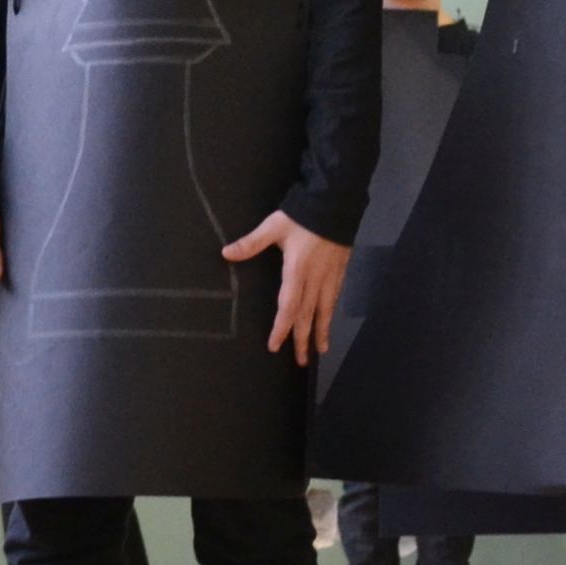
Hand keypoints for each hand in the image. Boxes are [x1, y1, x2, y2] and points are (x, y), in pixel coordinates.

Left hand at [225, 213, 352, 365]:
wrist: (335, 203)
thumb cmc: (302, 215)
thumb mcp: (274, 226)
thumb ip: (252, 243)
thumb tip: (226, 253)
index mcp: (297, 271)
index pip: (288, 307)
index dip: (282, 328)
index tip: (275, 345)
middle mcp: (315, 279)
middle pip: (308, 315)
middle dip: (303, 339)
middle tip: (301, 361)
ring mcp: (329, 277)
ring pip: (325, 310)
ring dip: (321, 331)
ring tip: (320, 350)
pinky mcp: (339, 271)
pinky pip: (334, 299)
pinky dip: (330, 314)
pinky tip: (328, 321)